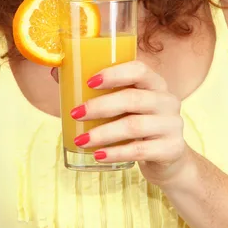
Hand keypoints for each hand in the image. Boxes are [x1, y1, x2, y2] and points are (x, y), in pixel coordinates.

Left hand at [52, 61, 191, 186]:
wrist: (168, 158)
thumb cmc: (136, 122)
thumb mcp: (123, 104)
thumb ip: (96, 89)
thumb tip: (55, 72)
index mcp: (154, 82)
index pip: (139, 69)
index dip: (114, 74)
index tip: (88, 82)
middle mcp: (167, 100)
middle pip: (133, 98)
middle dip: (100, 106)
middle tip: (76, 113)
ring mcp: (172, 125)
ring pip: (134, 126)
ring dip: (103, 133)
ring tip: (81, 141)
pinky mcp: (172, 149)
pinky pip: (140, 150)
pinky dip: (116, 153)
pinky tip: (99, 155)